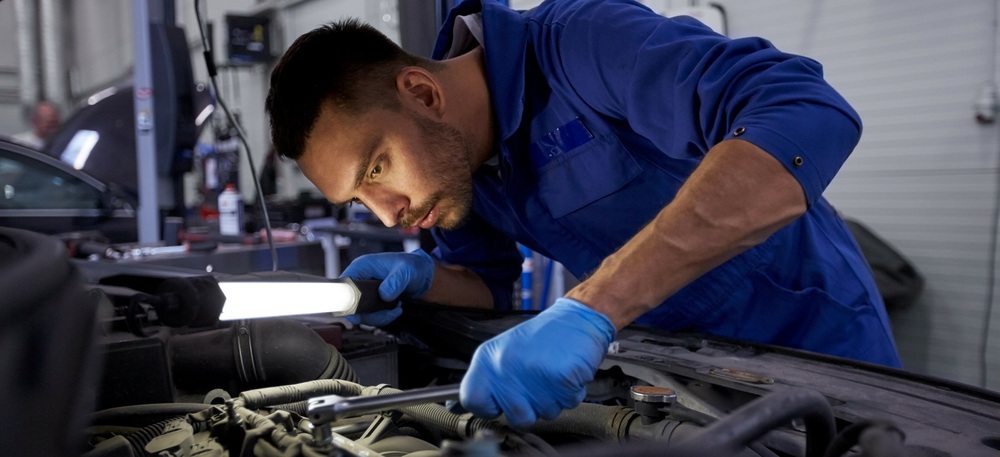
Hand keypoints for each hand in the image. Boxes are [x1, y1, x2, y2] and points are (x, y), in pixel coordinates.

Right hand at [340, 249, 434, 325]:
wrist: (423, 275)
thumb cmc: (413, 266)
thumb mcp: (406, 270)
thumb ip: (395, 282)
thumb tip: (384, 295)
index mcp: (362, 267)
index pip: (344, 286)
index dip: (346, 301)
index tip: (357, 313)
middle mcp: (361, 280)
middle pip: (350, 304)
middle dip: (367, 313)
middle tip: (385, 313)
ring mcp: (366, 292)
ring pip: (361, 313)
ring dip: (378, 317)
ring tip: (395, 309)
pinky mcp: (373, 301)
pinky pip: (371, 316)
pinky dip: (383, 317)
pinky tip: (395, 310)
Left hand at [459, 297, 615, 427]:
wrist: (578, 317)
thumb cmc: (543, 336)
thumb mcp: (503, 352)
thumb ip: (484, 380)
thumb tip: (457, 406)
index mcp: (488, 358)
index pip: (471, 399)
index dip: (487, 408)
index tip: (498, 404)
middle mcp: (506, 366)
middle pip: (515, 416)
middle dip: (531, 406)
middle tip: (538, 383)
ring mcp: (533, 373)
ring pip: (545, 413)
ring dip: (554, 399)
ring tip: (553, 373)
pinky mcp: (561, 377)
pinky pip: (568, 404)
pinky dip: (572, 393)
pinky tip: (566, 372)